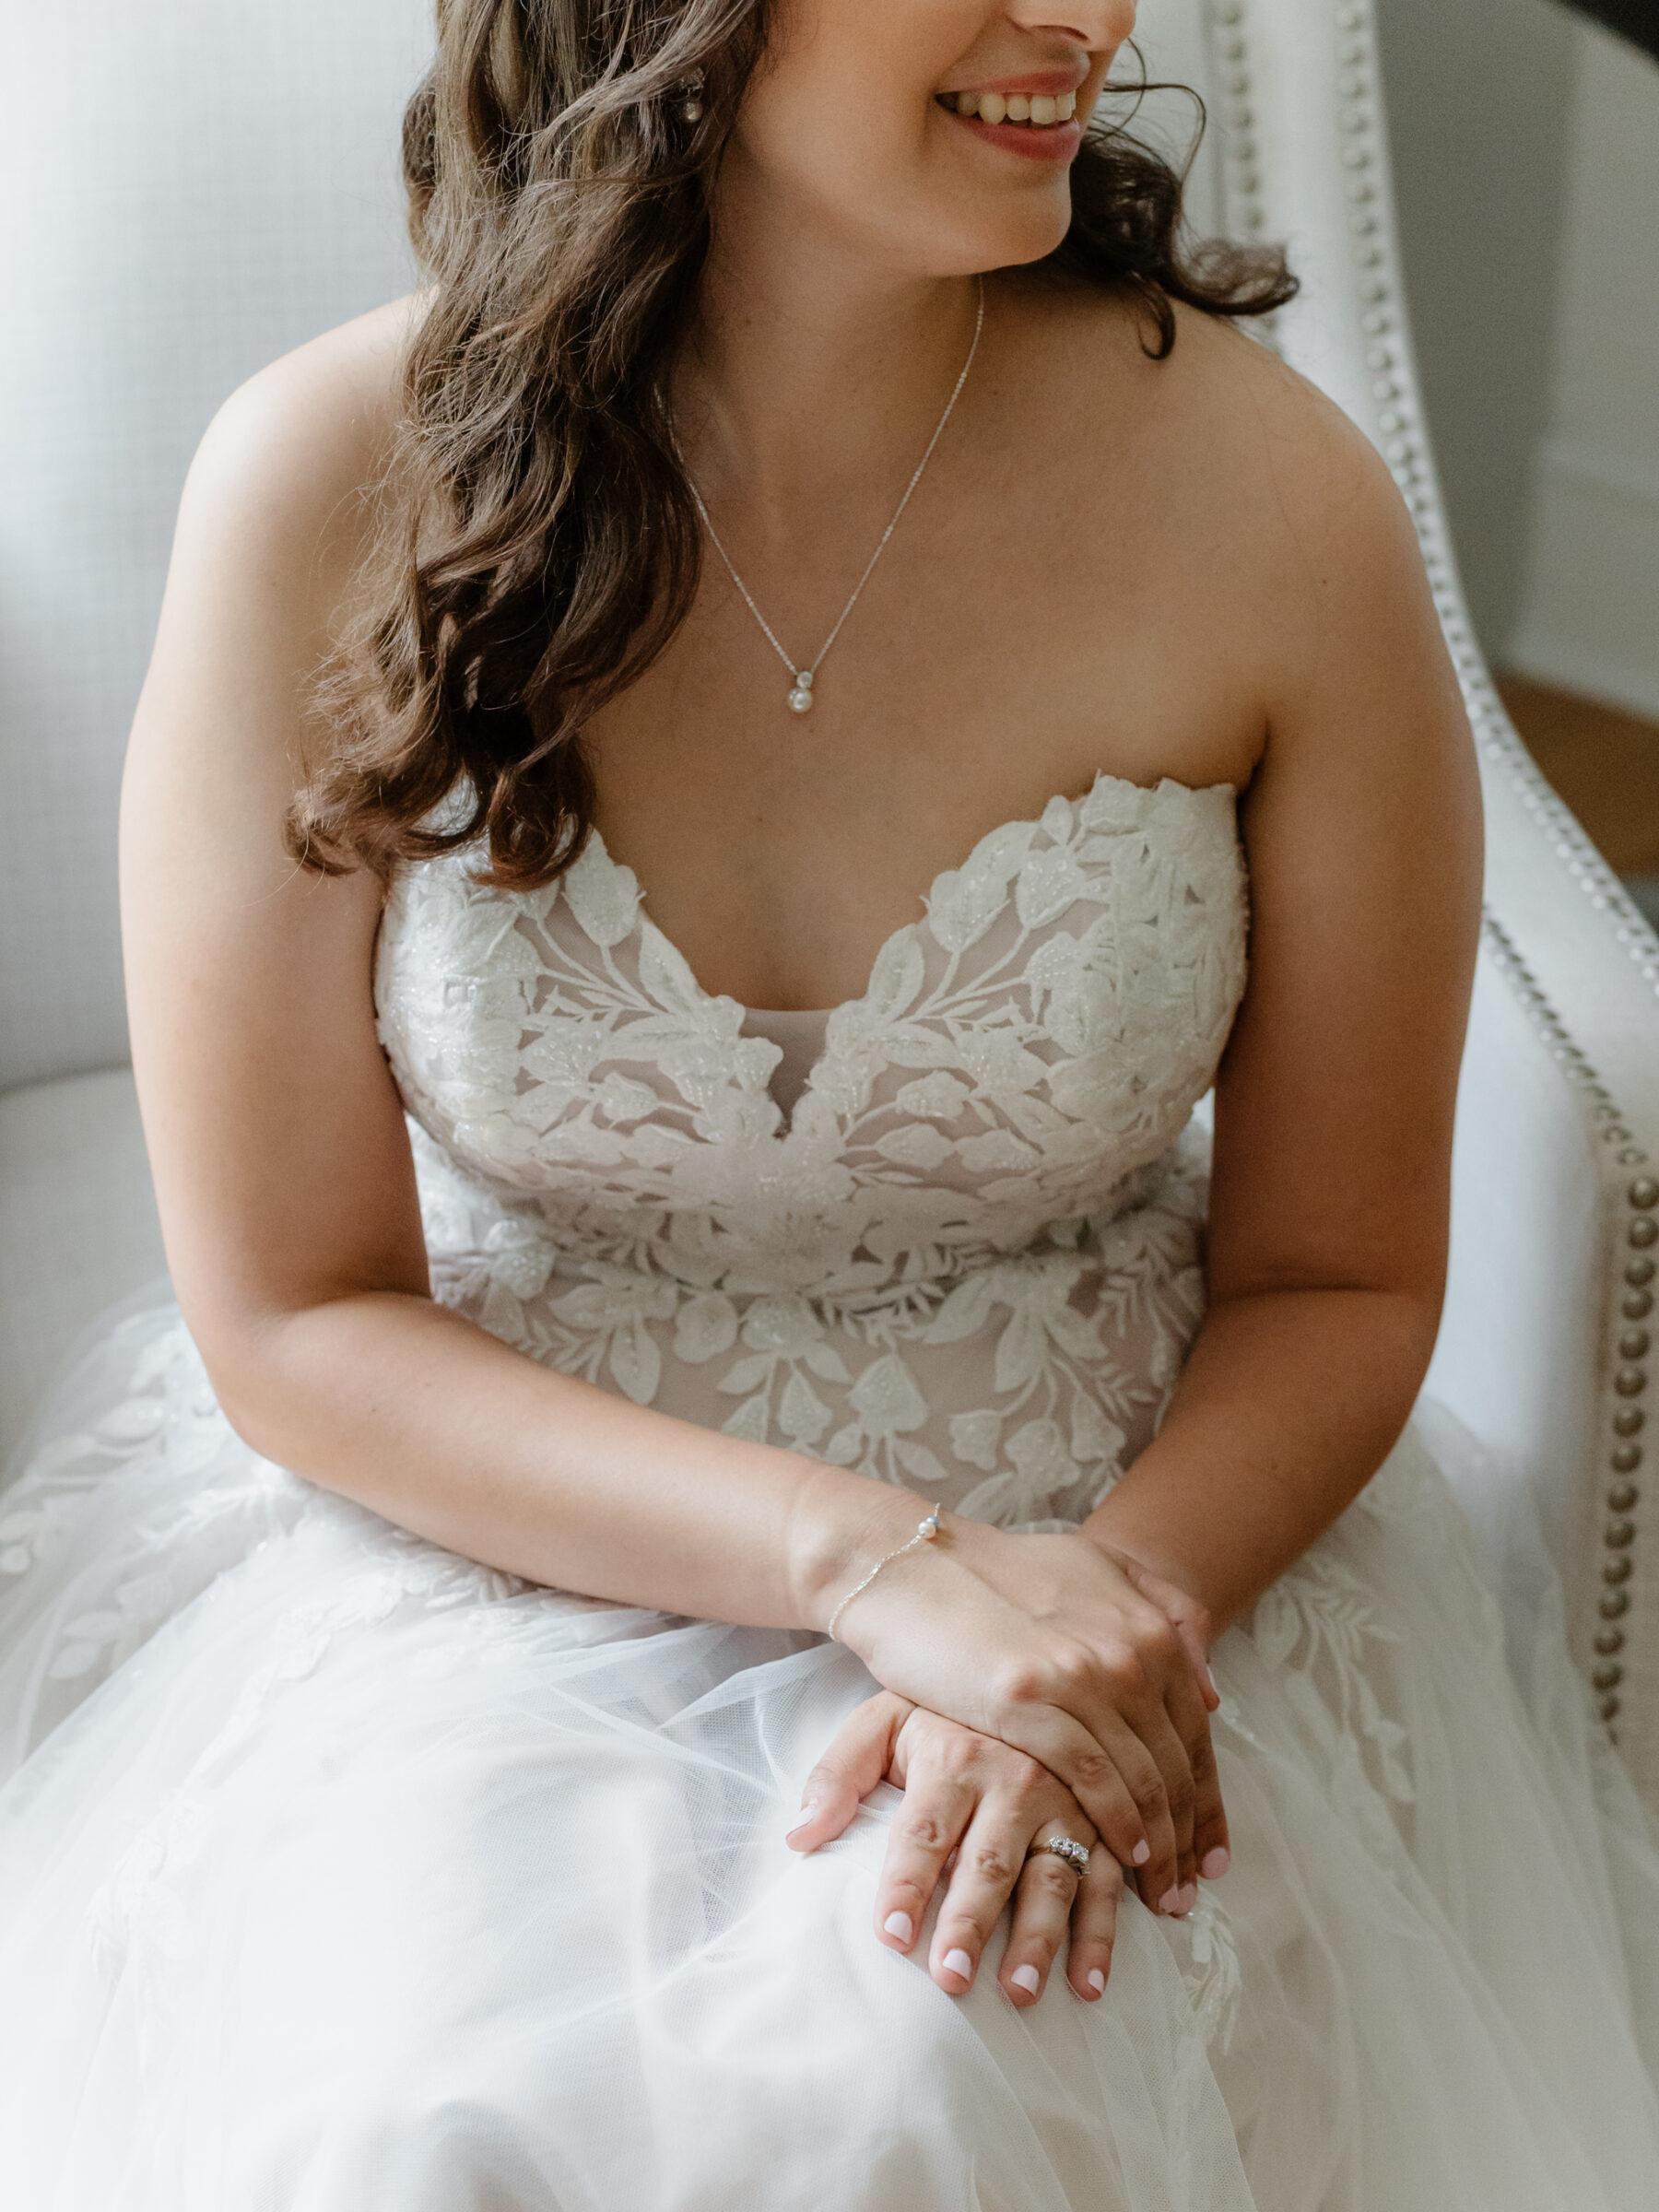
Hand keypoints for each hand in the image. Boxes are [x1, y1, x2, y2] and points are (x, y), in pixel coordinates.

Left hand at [788, 1692, 1122, 2005]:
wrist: (1020, 1678)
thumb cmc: (938, 1718)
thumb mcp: (880, 1724)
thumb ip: (837, 1775)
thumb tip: (799, 1836)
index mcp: (956, 1754)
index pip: (923, 1830)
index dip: (907, 1884)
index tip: (891, 1938)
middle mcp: (1015, 1778)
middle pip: (988, 1860)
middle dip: (970, 1922)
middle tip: (951, 1977)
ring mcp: (1065, 1803)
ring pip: (1053, 1877)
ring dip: (1039, 1938)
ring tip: (1018, 1992)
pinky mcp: (1103, 1824)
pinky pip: (1107, 1883)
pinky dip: (1101, 1937)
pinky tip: (1088, 1986)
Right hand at [818, 1501, 1227, 1917]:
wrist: (911, 1567)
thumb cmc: (997, 1574)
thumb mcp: (1094, 1569)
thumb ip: (1163, 1612)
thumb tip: (1210, 1688)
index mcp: (1147, 1626)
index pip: (1196, 1735)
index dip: (1209, 1804)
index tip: (1212, 1857)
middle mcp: (1129, 1651)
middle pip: (1177, 1768)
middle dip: (1189, 1841)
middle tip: (1187, 1895)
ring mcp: (1082, 1677)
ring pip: (1143, 1782)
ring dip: (1160, 1850)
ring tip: (1161, 1898)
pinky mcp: (1030, 1702)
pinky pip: (1094, 1779)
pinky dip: (1117, 1824)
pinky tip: (1122, 1856)